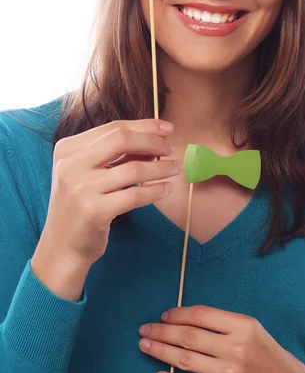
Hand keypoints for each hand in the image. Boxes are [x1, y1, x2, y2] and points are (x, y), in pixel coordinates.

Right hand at [33, 119, 180, 269]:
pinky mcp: (93, 211)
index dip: (144, 126)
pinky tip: (166, 189)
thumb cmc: (81, 206)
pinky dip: (155, 191)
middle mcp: (70, 165)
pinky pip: (134, 195)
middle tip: (171, 148)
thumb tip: (154, 139)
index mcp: (67, 149)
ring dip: (161, 167)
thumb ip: (115, 155)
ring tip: (175, 168)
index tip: (167, 128)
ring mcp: (80, 188)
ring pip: (133, 169)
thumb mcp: (89, 173)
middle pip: (121, 140)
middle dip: (153, 141)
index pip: (113, 128)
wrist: (62, 247)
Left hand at [138, 305, 304, 372]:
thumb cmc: (264, 351)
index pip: (200, 315)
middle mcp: (234, 349)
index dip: (177, 313)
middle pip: (188, 336)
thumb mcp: (249, 326)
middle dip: (162, 330)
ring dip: (159, 350)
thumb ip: (220, 321)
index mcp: (242, 326)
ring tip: (145, 344)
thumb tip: (182, 318)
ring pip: (184, 359)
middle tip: (145, 328)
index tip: (164, 314)